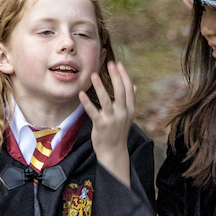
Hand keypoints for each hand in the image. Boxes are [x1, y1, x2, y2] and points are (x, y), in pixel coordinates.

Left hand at [79, 60, 134, 187]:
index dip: (123, 75)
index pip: (128, 89)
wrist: (114, 151)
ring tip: (93, 74)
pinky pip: (93, 112)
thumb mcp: (127, 116)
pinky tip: (81, 93)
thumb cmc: (118, 131)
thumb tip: (134, 86)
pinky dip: (87, 102)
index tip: (118, 64)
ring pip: (106, 100)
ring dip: (100, 86)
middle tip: (110, 63)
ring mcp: (112, 119)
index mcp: (129, 109)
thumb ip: (130, 101)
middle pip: (120, 91)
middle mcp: (123, 113)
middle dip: (115, 76)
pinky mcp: (101, 125)